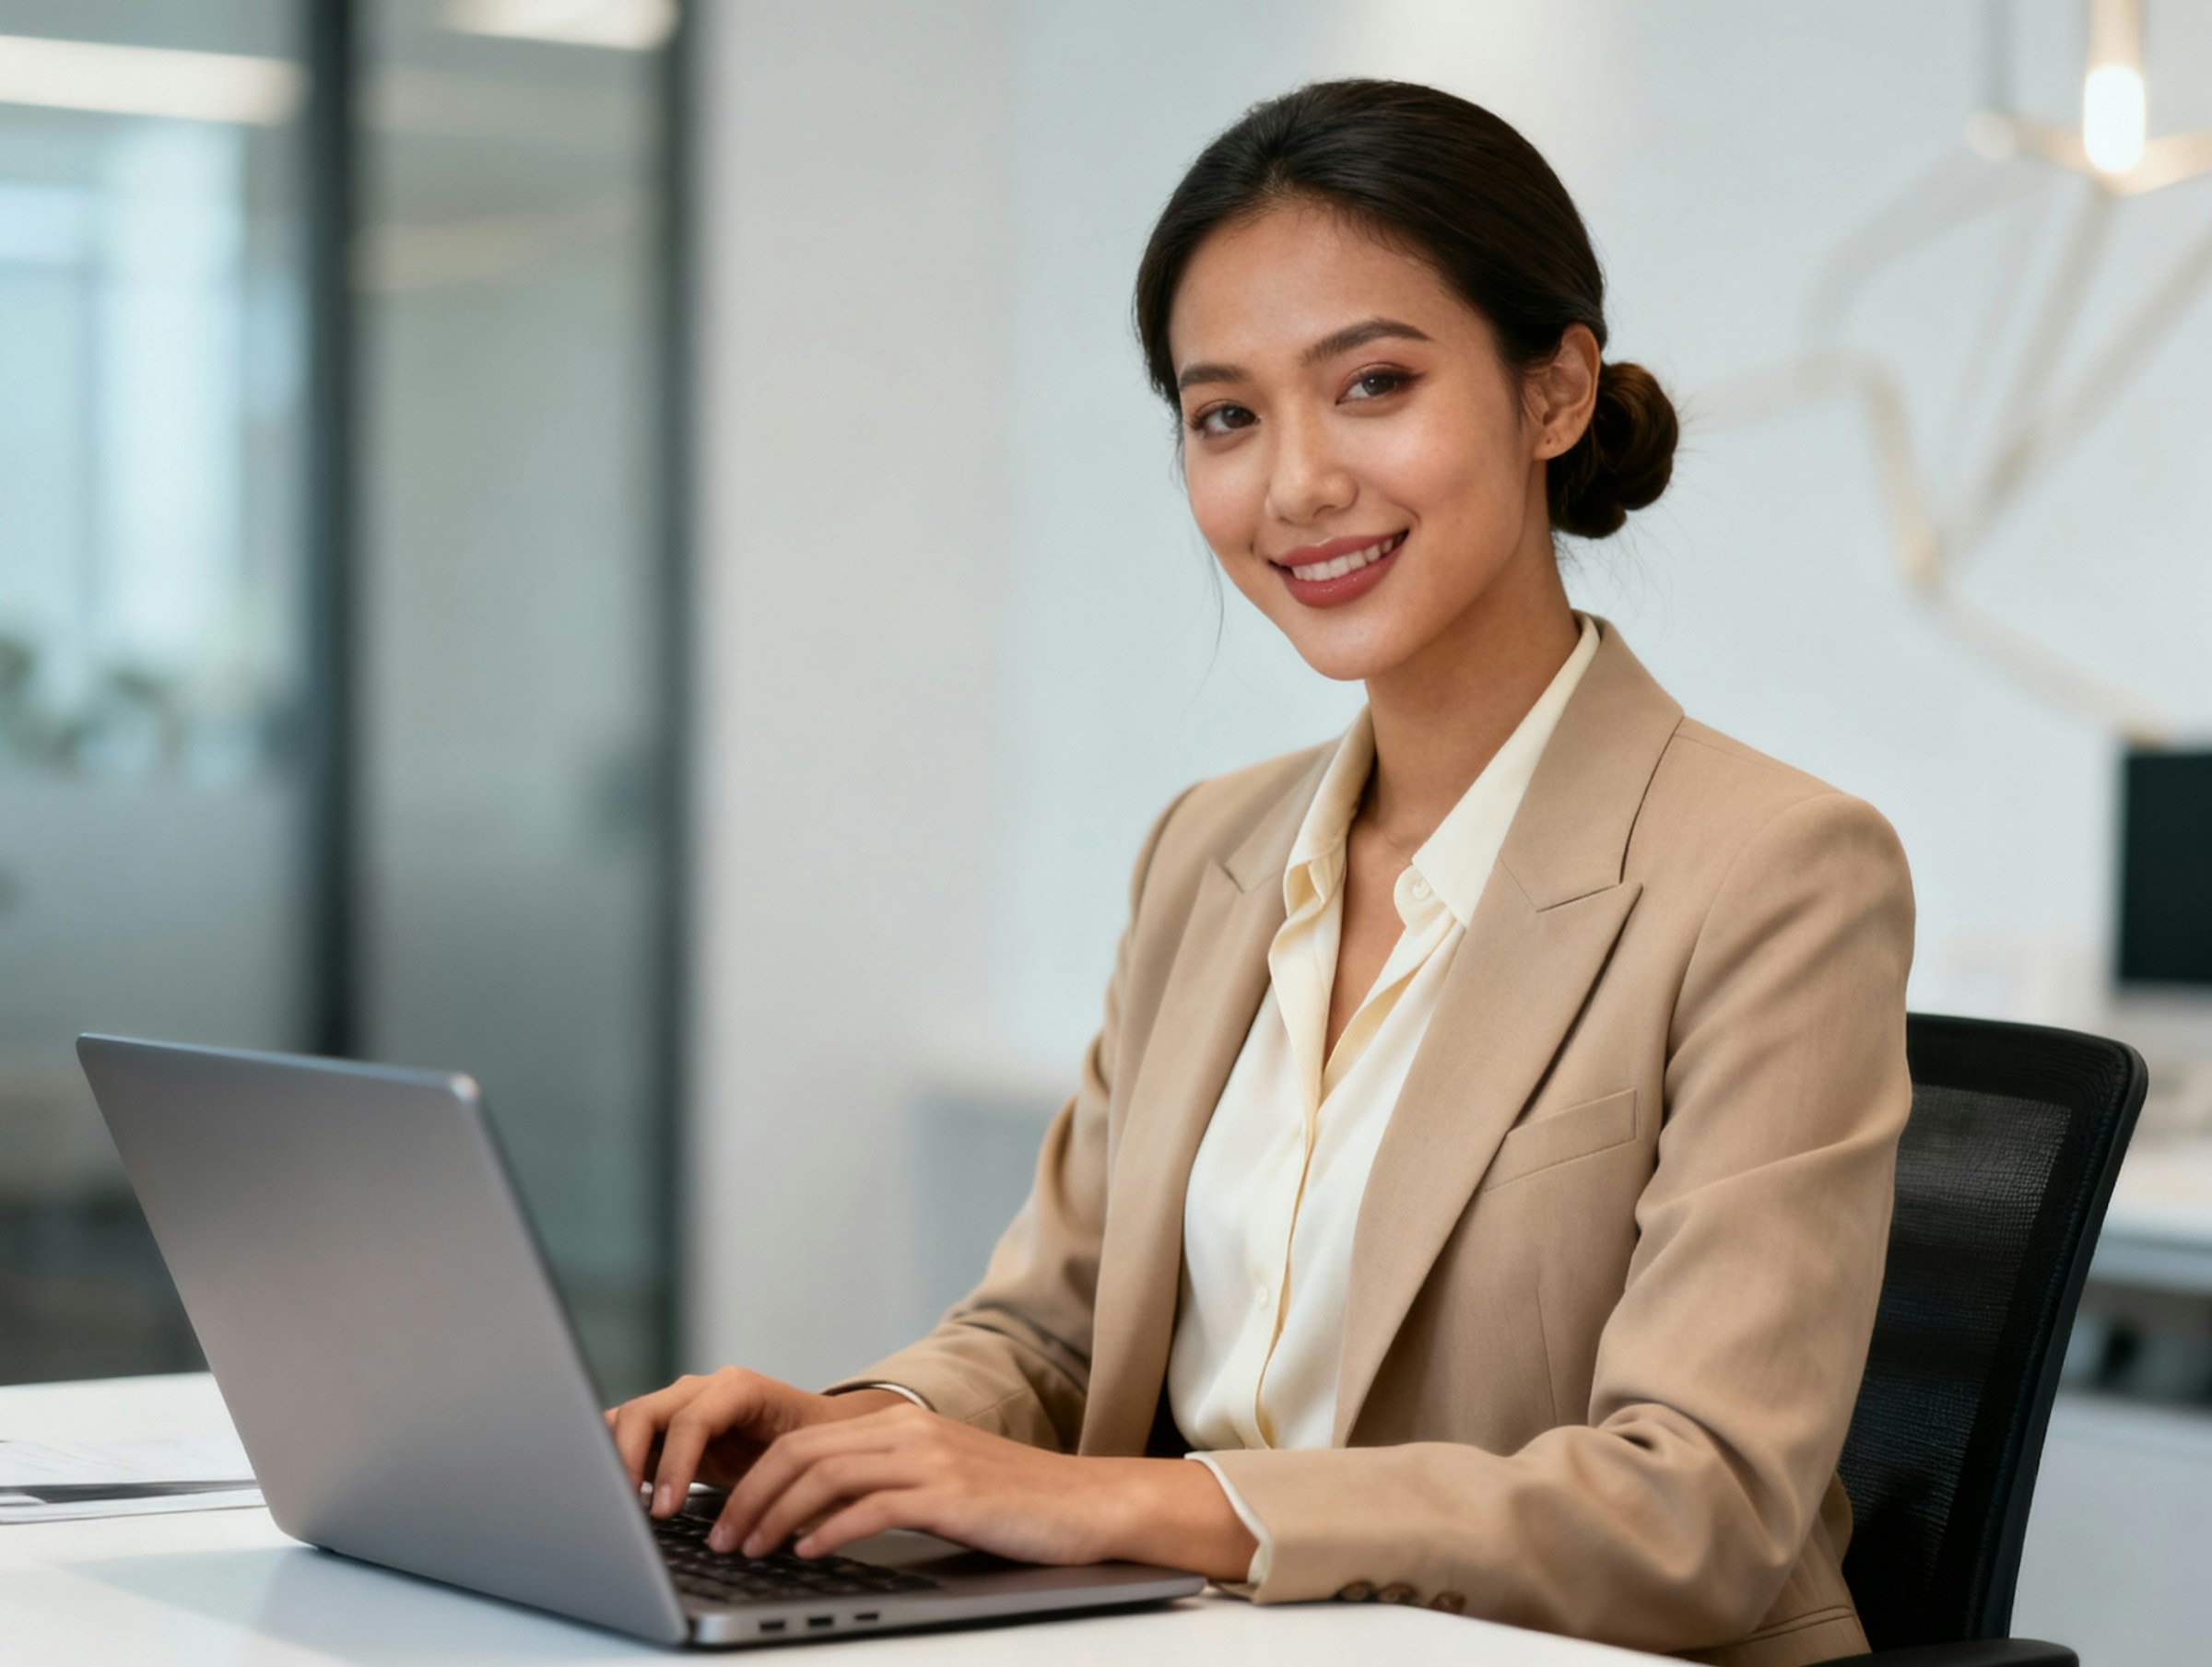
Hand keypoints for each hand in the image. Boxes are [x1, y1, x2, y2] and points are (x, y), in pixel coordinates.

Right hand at [604, 1367, 905, 1517]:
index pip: (691, 1420)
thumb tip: (737, 1521)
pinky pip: (625, 1433)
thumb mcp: (794, 1460)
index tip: (664, 1510)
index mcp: (738, 1388)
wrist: (811, 1428)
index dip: (673, 1466)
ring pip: (625, 1417)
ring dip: (611, 1457)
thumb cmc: (809, 1444)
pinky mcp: (664, 1425)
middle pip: (644, 1412)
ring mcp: (678, 1402)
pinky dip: (612, 1459)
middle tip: (627, 1511)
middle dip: (626, 1461)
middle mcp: (702, 1388)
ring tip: (613, 1503)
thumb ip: (763, 1481)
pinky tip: (615, 1494)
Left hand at [701, 1400, 1256, 1582]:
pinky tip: (809, 1554)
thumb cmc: (1015, 1503)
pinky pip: (872, 1507)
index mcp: (902, 1425)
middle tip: (723, 1539)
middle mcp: (909, 1432)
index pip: (805, 1440)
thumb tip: (814, 1520)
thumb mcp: (940, 1481)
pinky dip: (830, 1531)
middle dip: (751, 1498)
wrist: (1088, 1504)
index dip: (755, 1478)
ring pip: (827, 1476)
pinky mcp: (950, 1494)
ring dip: (777, 1517)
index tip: (727, 1516)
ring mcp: (930, 1460)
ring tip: (752, 1551)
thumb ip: (884, 1486)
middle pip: (803, 1453)